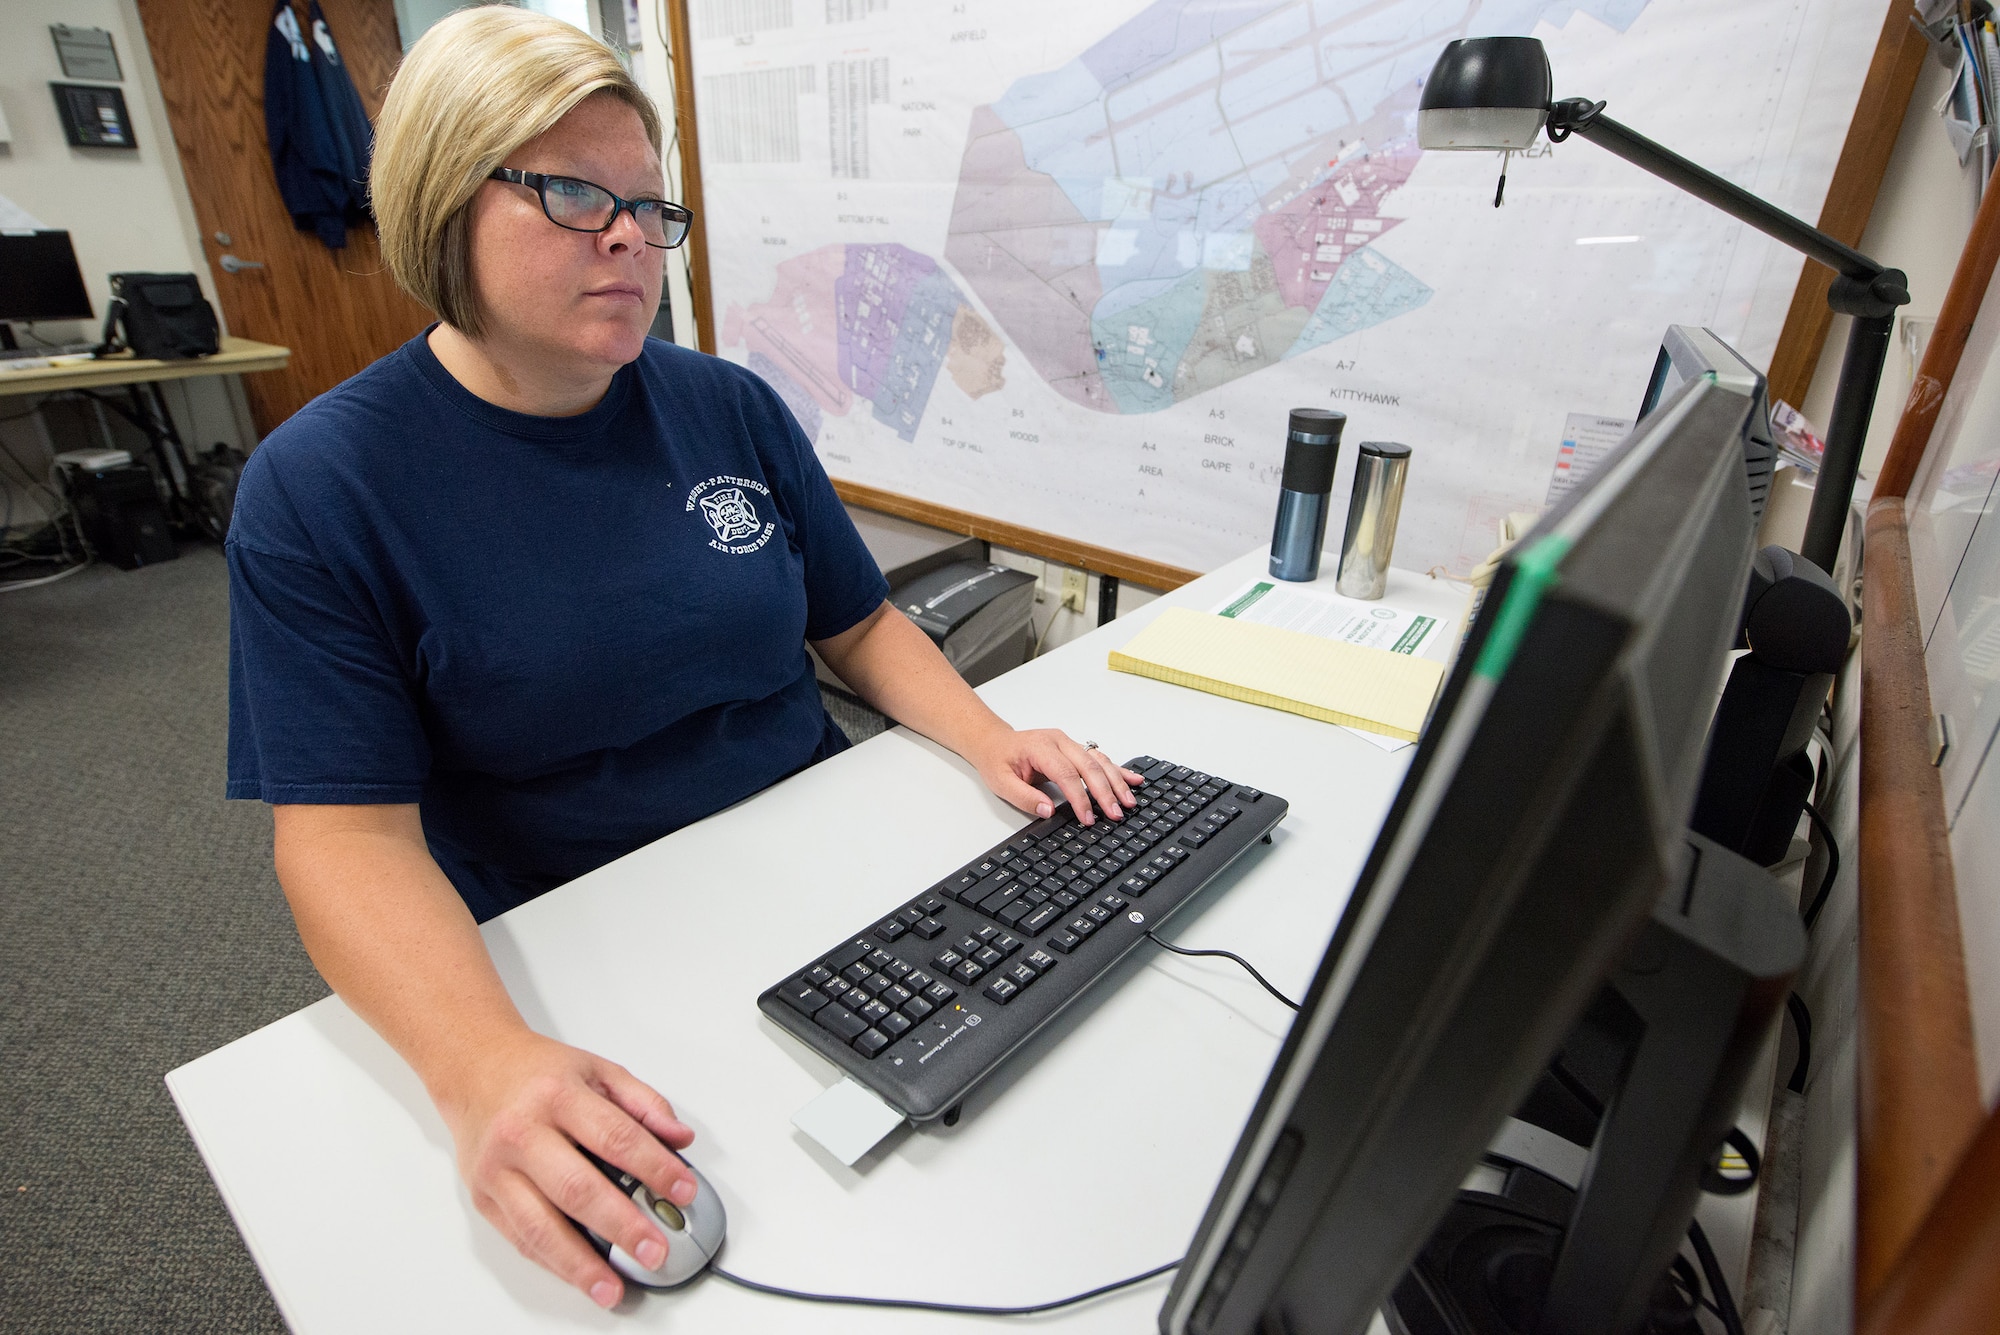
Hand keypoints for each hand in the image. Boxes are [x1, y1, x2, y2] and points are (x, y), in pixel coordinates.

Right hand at [435, 1030, 698, 1308]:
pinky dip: (553, 1262)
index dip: (655, 1168)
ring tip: (612, 1286)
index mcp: (558, 1096)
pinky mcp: (483, 1197)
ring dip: (581, 1264)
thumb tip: (680, 1138)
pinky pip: (521, 1238)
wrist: (475, 1068)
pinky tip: (579, 1275)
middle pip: (577, 1189)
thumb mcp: (598, 1070)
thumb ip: (645, 1104)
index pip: (616, 1137)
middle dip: (621, 1226)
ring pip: (541, 1227)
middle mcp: (522, 1134)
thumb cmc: (538, 1073)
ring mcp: (498, 1170)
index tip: (683, 1192)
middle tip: (654, 1250)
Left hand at [968, 726, 1142, 825]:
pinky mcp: (1075, 749)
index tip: (1087, 817)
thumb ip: (1024, 797)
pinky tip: (1134, 779)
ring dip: (1116, 782)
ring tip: (1128, 801)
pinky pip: (1100, 759)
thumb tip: (1048, 811)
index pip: (1066, 774)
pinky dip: (1118, 770)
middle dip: (1105, 791)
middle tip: (1115, 813)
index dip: (1079, 797)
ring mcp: (1070, 743)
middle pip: (1089, 766)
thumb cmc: (998, 760)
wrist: (995, 741)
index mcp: (1041, 747)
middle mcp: (1059, 742)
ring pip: (1099, 761)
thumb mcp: (1000, 782)